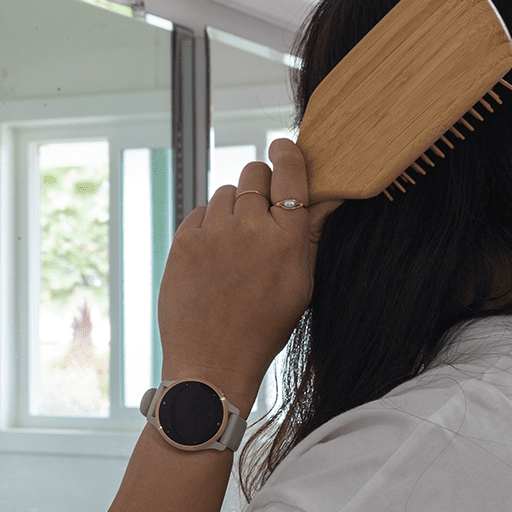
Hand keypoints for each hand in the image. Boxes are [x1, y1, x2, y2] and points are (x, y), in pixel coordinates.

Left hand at [156, 140, 341, 410]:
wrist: (212, 363)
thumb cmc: (262, 328)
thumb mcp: (300, 284)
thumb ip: (309, 234)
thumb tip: (327, 195)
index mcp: (286, 239)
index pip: (290, 172)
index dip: (287, 154)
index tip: (283, 147)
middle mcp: (249, 228)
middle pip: (255, 174)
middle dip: (259, 183)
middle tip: (261, 209)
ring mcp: (213, 233)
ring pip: (225, 192)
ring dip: (233, 207)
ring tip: (236, 244)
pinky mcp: (183, 241)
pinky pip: (200, 213)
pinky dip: (208, 226)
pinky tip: (215, 256)